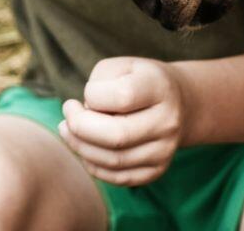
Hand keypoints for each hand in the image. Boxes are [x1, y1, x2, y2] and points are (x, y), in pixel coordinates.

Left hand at [59, 57, 188, 186]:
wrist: (177, 102)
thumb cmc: (137, 79)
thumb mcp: (118, 66)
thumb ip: (97, 85)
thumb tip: (85, 118)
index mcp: (159, 88)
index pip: (122, 97)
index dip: (92, 96)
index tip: (83, 95)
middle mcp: (168, 121)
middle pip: (117, 136)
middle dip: (79, 128)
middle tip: (66, 117)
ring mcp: (165, 150)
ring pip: (114, 160)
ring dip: (81, 147)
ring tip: (68, 131)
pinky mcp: (157, 170)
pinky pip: (118, 178)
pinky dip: (93, 165)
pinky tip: (85, 147)